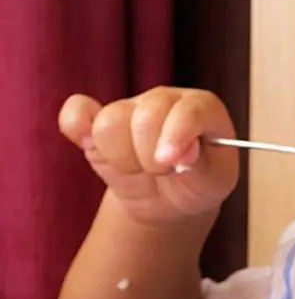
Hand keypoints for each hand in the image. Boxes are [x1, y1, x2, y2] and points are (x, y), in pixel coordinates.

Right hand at [59, 86, 238, 226]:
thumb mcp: (214, 182)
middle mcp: (165, 99)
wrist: (170, 199)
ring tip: (139, 168)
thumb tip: (181, 153)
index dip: (177, 134)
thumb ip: (203, 166)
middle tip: (162, 171)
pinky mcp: (97, 123)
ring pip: (110, 123)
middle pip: (145, 118)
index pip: (189, 109)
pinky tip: (88, 145)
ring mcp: (130, 108)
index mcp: (202, 107)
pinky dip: (77, 128)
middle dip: (151, 158)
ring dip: (122, 158)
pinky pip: (76, 113)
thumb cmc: (198, 183)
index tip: (170, 162)